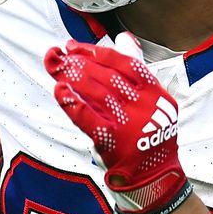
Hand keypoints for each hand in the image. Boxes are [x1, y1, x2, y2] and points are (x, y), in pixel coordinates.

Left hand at [44, 33, 192, 213]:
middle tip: (58, 55)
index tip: (73, 46)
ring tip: (56, 67)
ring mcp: (129, 125)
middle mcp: (144, 106)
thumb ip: (137, 69)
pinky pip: (88, 119)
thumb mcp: (154, 100)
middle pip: (107, 76)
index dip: (96, 51)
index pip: (124, 63)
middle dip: (79, 62)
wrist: (154, 176)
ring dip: (73, 77)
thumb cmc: (150, 133)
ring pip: (97, 93)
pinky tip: (59, 90)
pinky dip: (72, 103)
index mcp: (156, 93)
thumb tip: (124, 37)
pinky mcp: (113, 142)